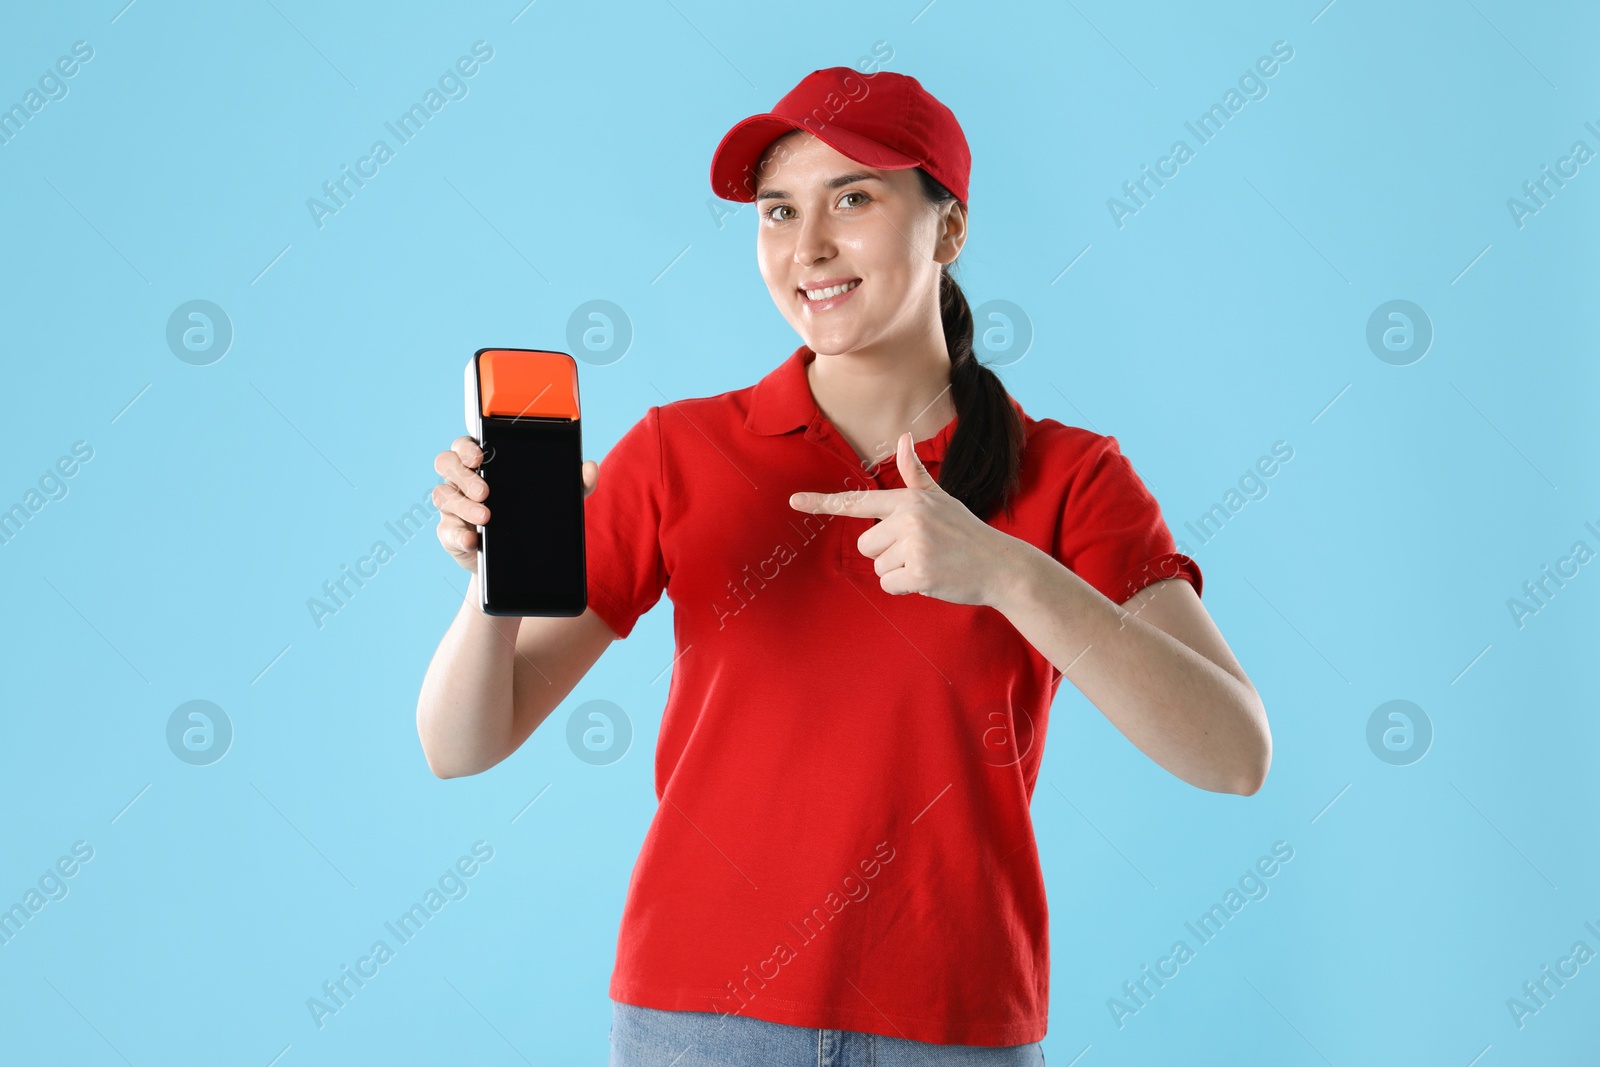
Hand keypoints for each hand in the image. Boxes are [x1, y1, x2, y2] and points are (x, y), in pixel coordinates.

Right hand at [432, 436, 598, 572]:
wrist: (519, 563)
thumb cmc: (531, 518)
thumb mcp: (555, 501)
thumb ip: (574, 484)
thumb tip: (590, 468)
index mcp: (484, 464)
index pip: (466, 445)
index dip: (467, 447)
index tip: (480, 455)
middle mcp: (462, 481)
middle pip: (446, 463)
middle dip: (463, 474)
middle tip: (485, 491)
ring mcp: (454, 507)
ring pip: (443, 495)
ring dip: (463, 505)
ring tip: (485, 517)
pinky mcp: (450, 533)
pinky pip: (446, 530)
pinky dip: (458, 535)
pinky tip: (472, 540)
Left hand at [788, 431, 1012, 605]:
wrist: (1000, 565)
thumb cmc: (965, 532)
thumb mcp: (941, 499)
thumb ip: (916, 474)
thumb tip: (903, 438)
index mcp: (909, 500)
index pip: (858, 501)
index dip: (823, 502)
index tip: (794, 501)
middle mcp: (909, 519)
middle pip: (866, 545)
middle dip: (888, 554)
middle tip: (921, 550)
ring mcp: (916, 546)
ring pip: (879, 567)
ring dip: (900, 571)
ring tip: (930, 562)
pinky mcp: (921, 573)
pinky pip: (890, 585)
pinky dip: (907, 588)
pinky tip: (931, 578)